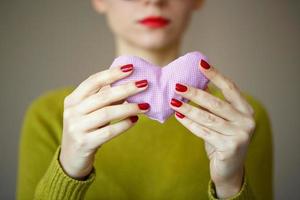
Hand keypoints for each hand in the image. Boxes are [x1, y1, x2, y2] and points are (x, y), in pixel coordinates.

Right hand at [60, 64, 149, 179]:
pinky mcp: (84, 143)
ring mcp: (76, 128)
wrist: (72, 157)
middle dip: (126, 88)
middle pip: (102, 96)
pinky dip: (124, 125)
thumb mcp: (90, 112)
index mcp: (72, 100)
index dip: (112, 73)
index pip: (93, 81)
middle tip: (144, 84)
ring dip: (129, 108)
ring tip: (145, 105)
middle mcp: (72, 112)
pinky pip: (108, 132)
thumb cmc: (86, 129)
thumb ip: (105, 98)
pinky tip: (135, 120)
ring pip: (106, 113)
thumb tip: (129, 84)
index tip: (130, 68)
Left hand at [169, 60, 255, 197]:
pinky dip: (189, 123)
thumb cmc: (223, 139)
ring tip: (173, 101)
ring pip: (208, 117)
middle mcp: (247, 121)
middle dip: (195, 93)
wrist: (229, 169)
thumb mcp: (222, 120)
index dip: (215, 75)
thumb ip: (214, 105)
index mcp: (246, 110)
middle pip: (217, 102)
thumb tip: (195, 85)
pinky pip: (204, 132)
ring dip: (188, 108)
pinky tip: (178, 117)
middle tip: (177, 86)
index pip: (230, 88)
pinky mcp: (229, 147)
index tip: (200, 63)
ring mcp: (240, 135)